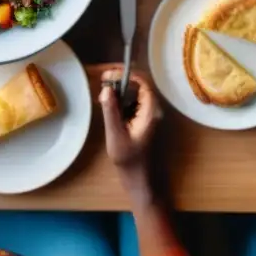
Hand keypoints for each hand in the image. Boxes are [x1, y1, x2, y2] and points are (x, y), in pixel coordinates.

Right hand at [99, 67, 160, 195]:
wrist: (141, 181)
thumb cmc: (129, 161)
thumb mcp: (116, 135)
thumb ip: (111, 111)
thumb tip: (105, 89)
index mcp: (150, 112)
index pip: (142, 83)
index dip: (125, 74)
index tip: (107, 75)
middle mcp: (153, 111)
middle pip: (139, 86)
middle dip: (120, 80)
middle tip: (102, 81)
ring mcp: (149, 116)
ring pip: (135, 94)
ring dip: (119, 90)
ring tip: (102, 92)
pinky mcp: (143, 122)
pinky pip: (133, 104)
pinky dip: (121, 101)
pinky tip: (108, 106)